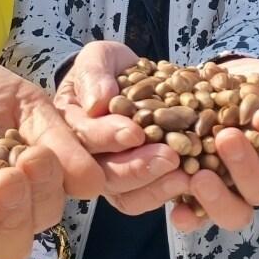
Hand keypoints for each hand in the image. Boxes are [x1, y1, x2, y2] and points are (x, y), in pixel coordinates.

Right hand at [54, 41, 183, 213]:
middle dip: (136, 167)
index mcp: (68, 126)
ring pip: (123, 196)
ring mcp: (107, 176)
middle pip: (103, 175)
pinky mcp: (132, 187)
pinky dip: (167, 194)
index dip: (107, 137)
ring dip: (154, 186)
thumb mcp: (99, 57)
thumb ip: (94, 72)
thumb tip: (98, 102)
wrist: (131, 80)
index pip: (82, 137)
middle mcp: (83, 158)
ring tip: (185, 175)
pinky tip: (190, 181)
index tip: (135, 132)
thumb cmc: (109, 68)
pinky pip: (143, 201)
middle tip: (170, 157)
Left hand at [169, 58, 258, 232]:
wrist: (215, 86)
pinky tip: (178, 212)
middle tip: (227, 137)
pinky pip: (197, 218)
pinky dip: (189, 218)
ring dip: (218, 198)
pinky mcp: (200, 199)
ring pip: (234, 211)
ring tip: (199, 176)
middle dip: (245, 165)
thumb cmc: (253, 86)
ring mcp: (232, 193)